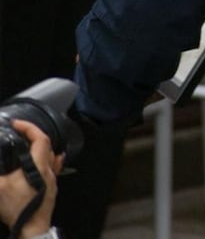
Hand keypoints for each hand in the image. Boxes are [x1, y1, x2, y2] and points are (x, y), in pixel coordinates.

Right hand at [0, 120, 63, 236]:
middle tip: (18, 134)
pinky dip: (43, 161)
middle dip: (33, 136)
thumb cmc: (17, 206)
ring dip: (38, 149)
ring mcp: (52, 179)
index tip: (16, 124)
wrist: (31, 228)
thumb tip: (0, 164)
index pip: (41, 138)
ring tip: (24, 147)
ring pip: (50, 156)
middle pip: (46, 146)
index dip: (29, 127)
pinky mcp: (51, 188)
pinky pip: (51, 168)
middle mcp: (50, 169)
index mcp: (40, 164)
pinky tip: (37, 164)